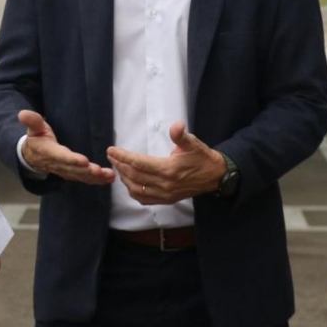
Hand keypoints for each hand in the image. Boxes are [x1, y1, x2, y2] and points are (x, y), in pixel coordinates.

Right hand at [18, 110, 114, 184]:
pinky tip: (109, 179)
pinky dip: (97, 180)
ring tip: (109, 176)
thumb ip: (32, 121)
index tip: (83, 161)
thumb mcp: (33, 129)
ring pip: (81, 176)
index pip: (61, 157)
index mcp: (50, 153)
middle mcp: (58, 164)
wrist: (32, 158)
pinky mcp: (72, 174)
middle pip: (74, 169)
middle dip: (87, 171)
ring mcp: (66, 171)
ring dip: (95, 177)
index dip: (72, 160)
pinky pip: (85, 178)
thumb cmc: (36, 139)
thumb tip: (22, 113)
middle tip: (100, 171)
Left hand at [106, 123, 226, 204]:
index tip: (112, 150)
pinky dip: (133, 192)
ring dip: (125, 179)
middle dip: (120, 166)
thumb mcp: (194, 143)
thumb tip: (176, 126)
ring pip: (137, 190)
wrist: (215, 176)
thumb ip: (181, 135)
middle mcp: (165, 184)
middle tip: (111, 157)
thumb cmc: (202, 158)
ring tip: (118, 168)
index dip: (123, 157)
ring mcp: (165, 194)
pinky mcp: (166, 200)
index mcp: (169, 169)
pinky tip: (129, 183)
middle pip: (134, 177)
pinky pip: (144, 199)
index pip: (139, 163)